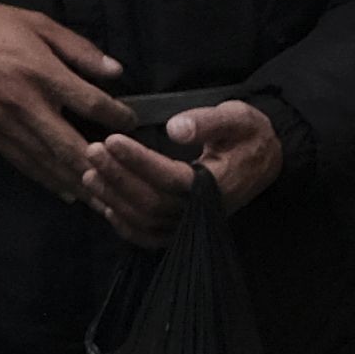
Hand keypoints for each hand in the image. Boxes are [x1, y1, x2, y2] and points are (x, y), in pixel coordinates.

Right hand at [0, 0, 128, 202]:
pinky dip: (48, 180)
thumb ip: (79, 49)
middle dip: (102, 167)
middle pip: (72, 145)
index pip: (92, 103)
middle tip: (129, 181)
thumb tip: (116, 71)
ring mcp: (6, 125)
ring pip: (49, 163)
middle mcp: (27, 105)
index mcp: (43, 73)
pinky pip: (24, 164)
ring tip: (105, 200)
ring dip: (78, 183)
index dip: (119, 117)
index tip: (134, 123)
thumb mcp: (38, 23)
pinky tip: (67, 192)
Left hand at [78, 96, 282, 245]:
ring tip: (90, 173)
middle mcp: (205, 210)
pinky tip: (105, 205)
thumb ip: (208, 121)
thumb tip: (173, 128)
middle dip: (118, 177)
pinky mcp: (184, 229)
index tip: (111, 139)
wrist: (263, 159)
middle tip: (92, 150)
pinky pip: (150, 237)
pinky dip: (125, 226)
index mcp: (219, 182)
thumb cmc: (248, 134)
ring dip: (115, 199)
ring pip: (146, 221)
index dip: (139, 161)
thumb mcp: (237, 116)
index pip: (172, 178)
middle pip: (152, 202)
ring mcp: (193, 224)